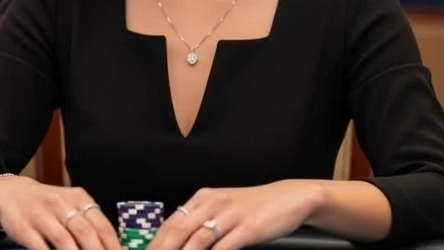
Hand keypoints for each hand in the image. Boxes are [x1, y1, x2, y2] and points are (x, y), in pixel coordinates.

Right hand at [0, 176, 120, 249]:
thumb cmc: (49, 204)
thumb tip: (111, 246)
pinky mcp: (24, 227)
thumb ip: (89, 222)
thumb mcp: (71, 204)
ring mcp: (42, 215)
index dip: (113, 245)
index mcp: (79, 198)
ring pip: (64, 241)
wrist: (11, 192)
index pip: (102, 224)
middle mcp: (62, 204)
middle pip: (85, 233)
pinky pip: (40, 247)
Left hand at [148, 181, 323, 249]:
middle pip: (178, 231)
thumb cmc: (253, 208)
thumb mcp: (223, 208)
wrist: (288, 198)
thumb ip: (201, 223)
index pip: (171, 223)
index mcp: (203, 198)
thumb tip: (177, 242)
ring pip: (197, 241)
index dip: (155, 244)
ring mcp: (229, 214)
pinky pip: (224, 248)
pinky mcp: (247, 227)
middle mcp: (212, 203)